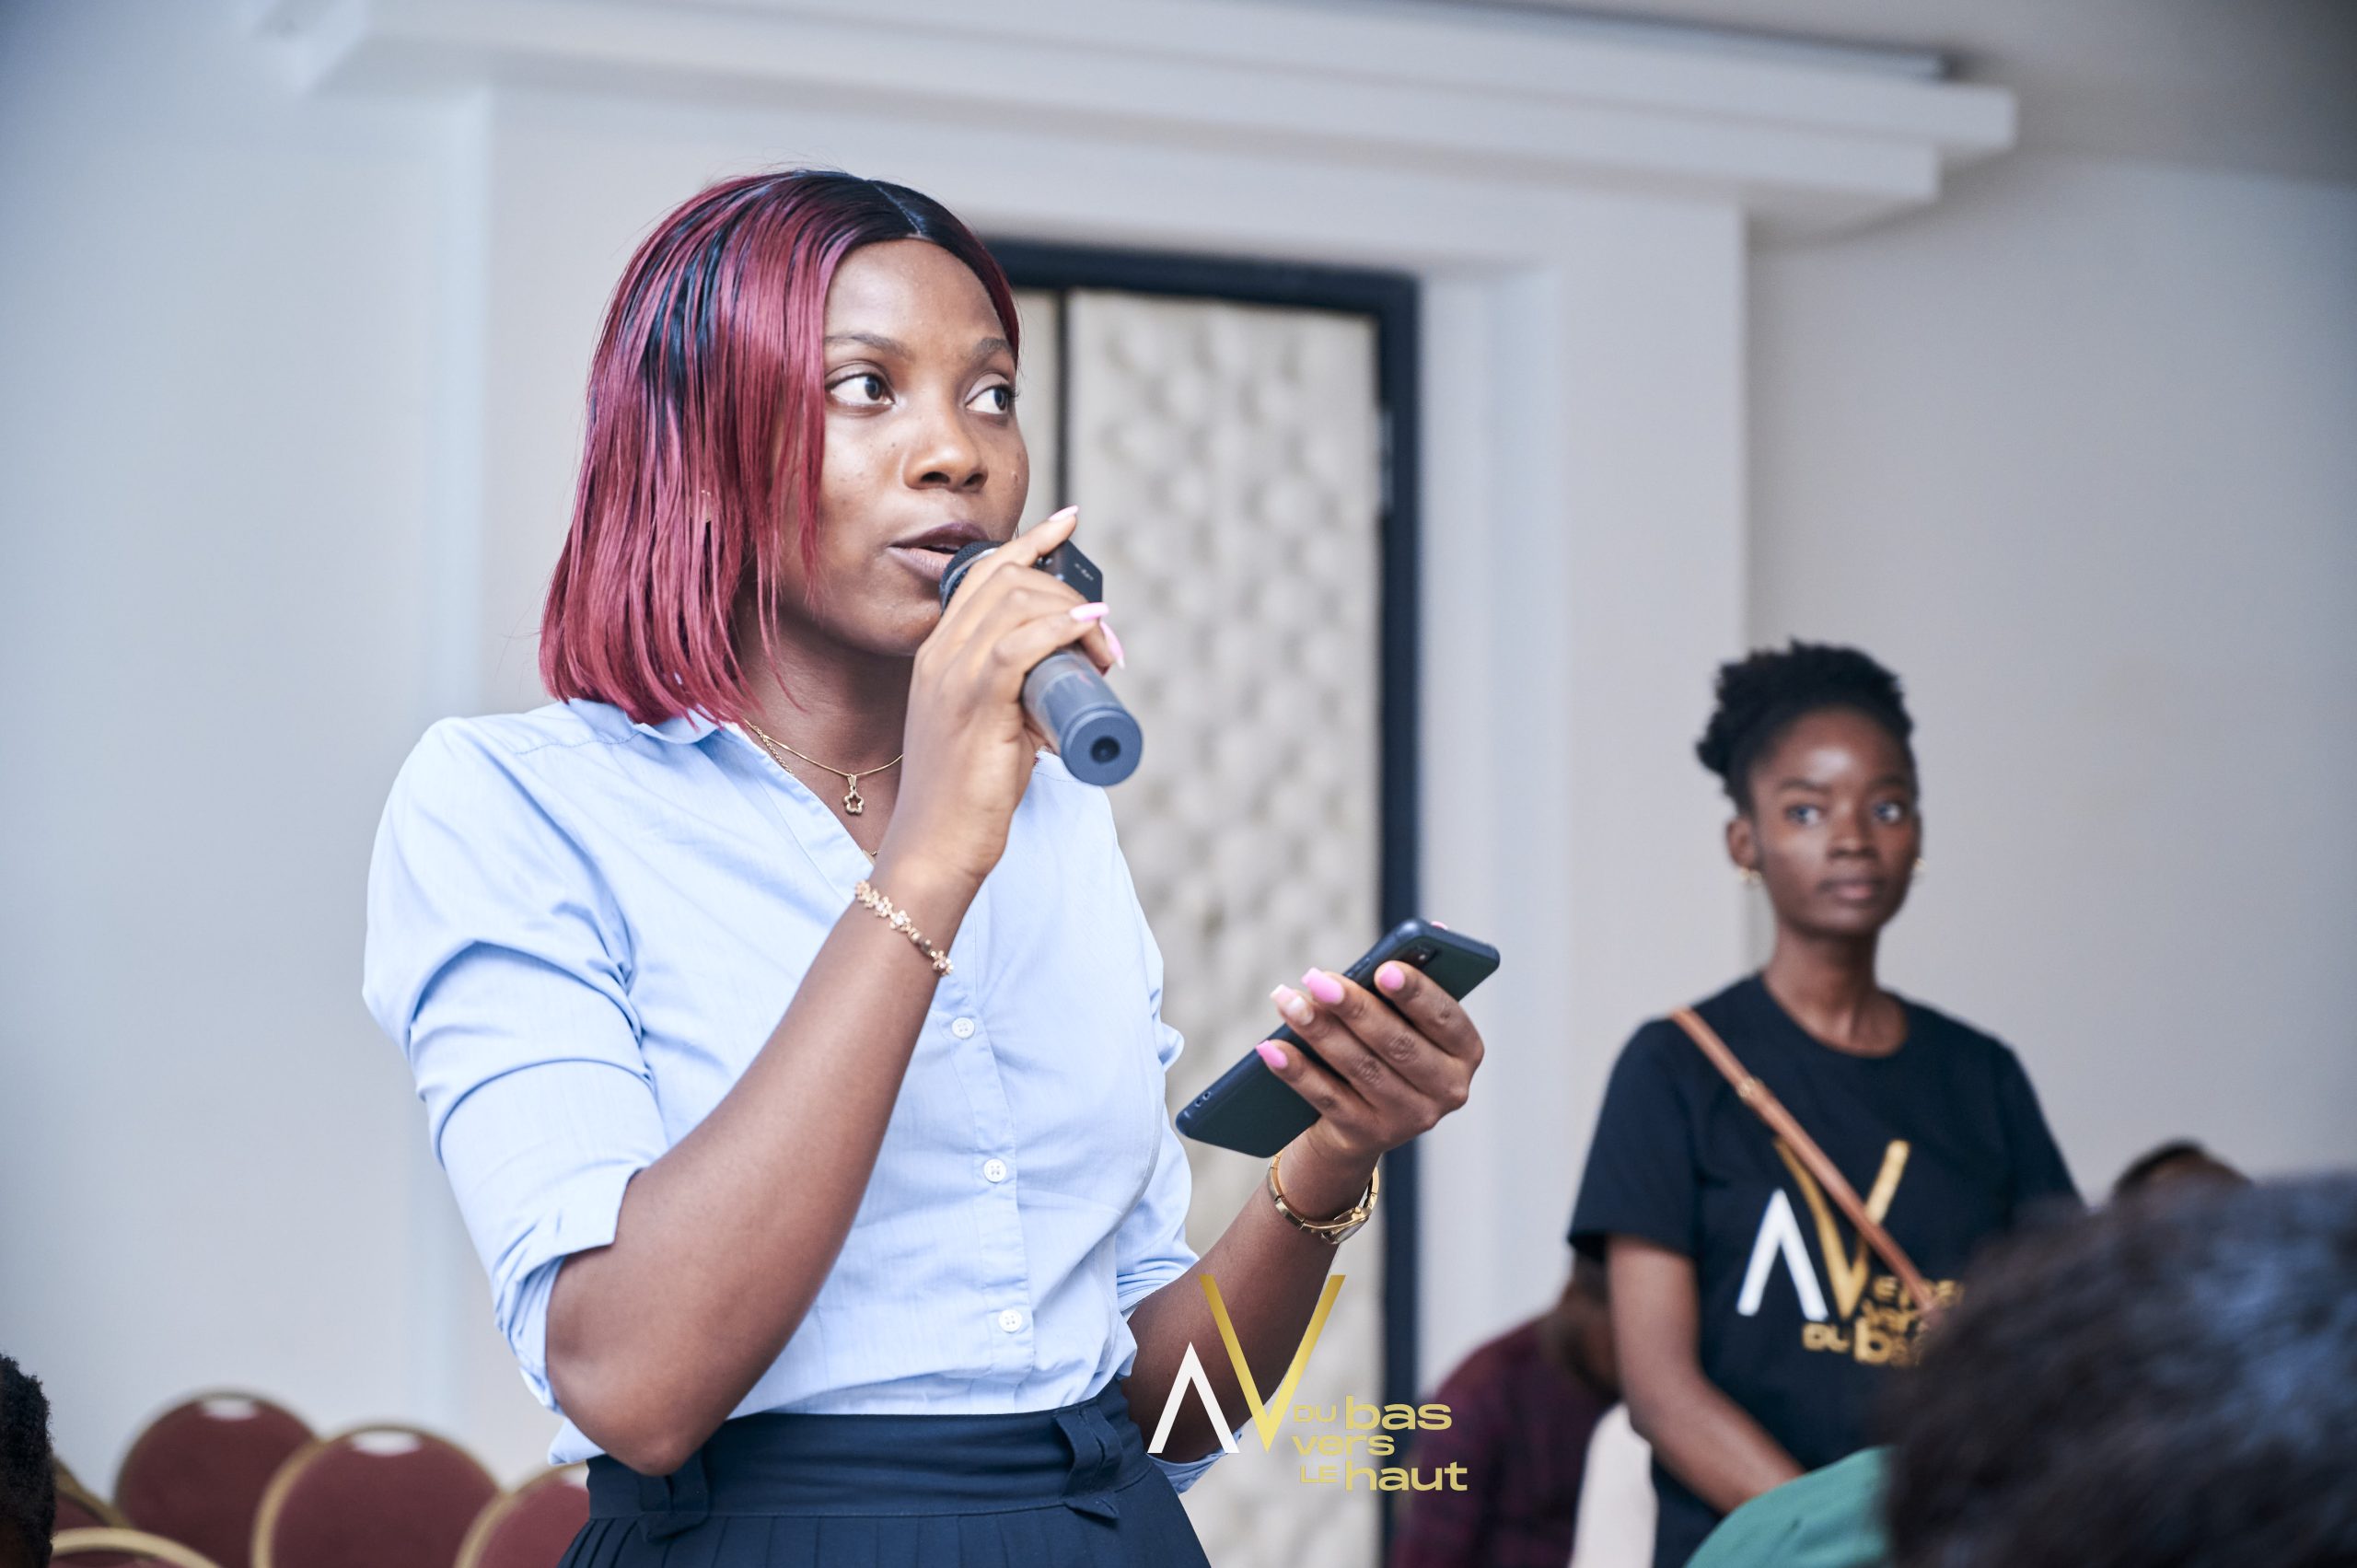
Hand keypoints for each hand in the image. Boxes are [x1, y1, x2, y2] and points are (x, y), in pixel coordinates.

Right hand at [882, 507, 1119, 887]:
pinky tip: (1089, 630)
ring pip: (1017, 606)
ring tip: (1106, 653)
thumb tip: (1067, 684)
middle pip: (1008, 581)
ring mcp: (951, 677)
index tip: (1069, 523)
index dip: (1029, 542)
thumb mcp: (991, 727)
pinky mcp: (972, 704)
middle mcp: (939, 655)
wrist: (937, 845)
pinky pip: (1017, 646)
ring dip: (1076, 616)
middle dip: (1068, 592)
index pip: (982, 574)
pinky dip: (1059, 629)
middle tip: (1107, 638)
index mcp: (938, 654)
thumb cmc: (968, 795)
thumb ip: (1018, 697)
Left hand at [1255, 961, 1484, 1193]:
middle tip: (1318, 979)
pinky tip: (1272, 1048)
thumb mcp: (1403, 1019)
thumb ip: (1407, 983)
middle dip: (1354, 1008)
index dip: (1416, 994)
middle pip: (1397, 1044)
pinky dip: (1297, 1071)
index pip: (1446, 1018)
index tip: (1383, 969)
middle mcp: (1447, 1089)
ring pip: (1360, 1068)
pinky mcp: (1368, 1135)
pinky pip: (1327, 1098)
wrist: (1359, 1122)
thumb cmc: (1385, 1047)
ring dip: (1319, 1031)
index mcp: (1465, 1051)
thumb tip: (1431, 930)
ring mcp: (1409, 1118)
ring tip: (1287, 1002)